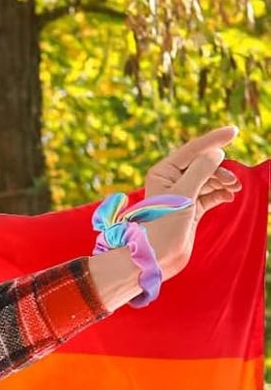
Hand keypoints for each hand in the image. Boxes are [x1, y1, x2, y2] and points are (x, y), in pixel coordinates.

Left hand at [138, 126, 241, 281]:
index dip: (213, 140)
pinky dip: (221, 193)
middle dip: (220, 169)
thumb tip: (216, 152)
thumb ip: (200, 170)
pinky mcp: (190, 209)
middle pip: (204, 164)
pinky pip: (210, 194)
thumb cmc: (162, 227)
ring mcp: (182, 195)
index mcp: (163, 172)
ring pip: (209, 179)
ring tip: (234, 189)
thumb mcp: (183, 194)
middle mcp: (171, 181)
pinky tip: (229, 197)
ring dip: (223, 181)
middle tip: (233, 182)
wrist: (155, 258)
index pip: (192, 150)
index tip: (234, 131)